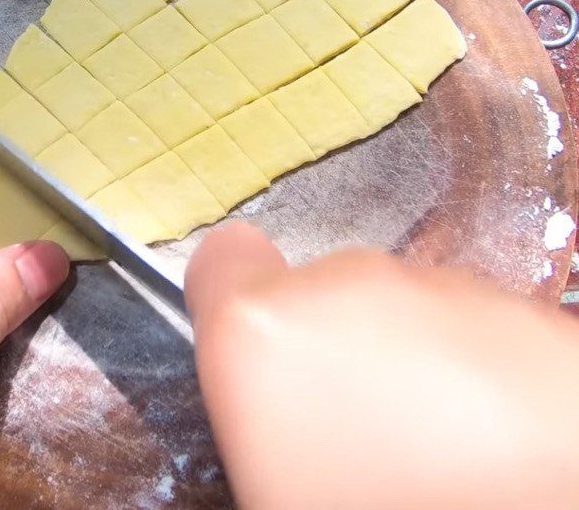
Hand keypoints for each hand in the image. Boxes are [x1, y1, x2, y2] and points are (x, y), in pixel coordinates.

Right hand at [186, 223, 578, 509]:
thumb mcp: (270, 487)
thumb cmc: (374, 509)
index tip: (264, 350)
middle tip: (366, 435)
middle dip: (335, 347)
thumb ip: (258, 409)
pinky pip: (468, 324)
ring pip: (397, 308)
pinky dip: (473, 365)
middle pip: (317, 295)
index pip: (222, 258)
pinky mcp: (518, 306)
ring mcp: (437, 288)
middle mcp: (344, 286)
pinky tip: (499, 435)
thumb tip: (281, 394)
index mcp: (261, 331)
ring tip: (441, 444)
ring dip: (407, 357)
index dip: (234, 294)